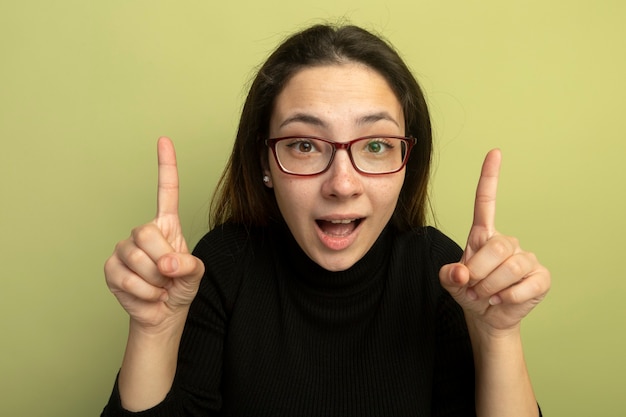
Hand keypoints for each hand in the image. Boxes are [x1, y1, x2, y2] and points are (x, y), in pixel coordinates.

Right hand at [104, 137, 204, 329]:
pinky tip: (146, 293)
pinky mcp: (111, 268)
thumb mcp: (195, 275)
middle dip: (162, 259)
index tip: (163, 140)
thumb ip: (189, 266)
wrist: (162, 313)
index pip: (167, 192)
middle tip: (170, 275)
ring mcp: (124, 249)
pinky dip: (142, 291)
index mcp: (167, 226)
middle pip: (146, 232)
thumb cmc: (180, 287)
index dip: (166, 166)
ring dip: (154, 280)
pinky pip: (125, 277)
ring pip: (136, 258)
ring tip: (159, 285)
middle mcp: (144, 232)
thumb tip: (167, 262)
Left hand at [439, 149, 550, 333]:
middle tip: (473, 287)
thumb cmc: (470, 292)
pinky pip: (524, 285)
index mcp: (483, 236)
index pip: (486, 202)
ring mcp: (526, 259)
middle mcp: (507, 243)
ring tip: (486, 295)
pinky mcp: (541, 277)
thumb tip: (461, 273)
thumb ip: (448, 276)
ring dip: (491, 288)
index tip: (494, 153)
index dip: (490, 178)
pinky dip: (508, 298)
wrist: (487, 316)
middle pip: (496, 247)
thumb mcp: (451, 283)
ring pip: (510, 267)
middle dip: (479, 272)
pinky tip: (503, 300)